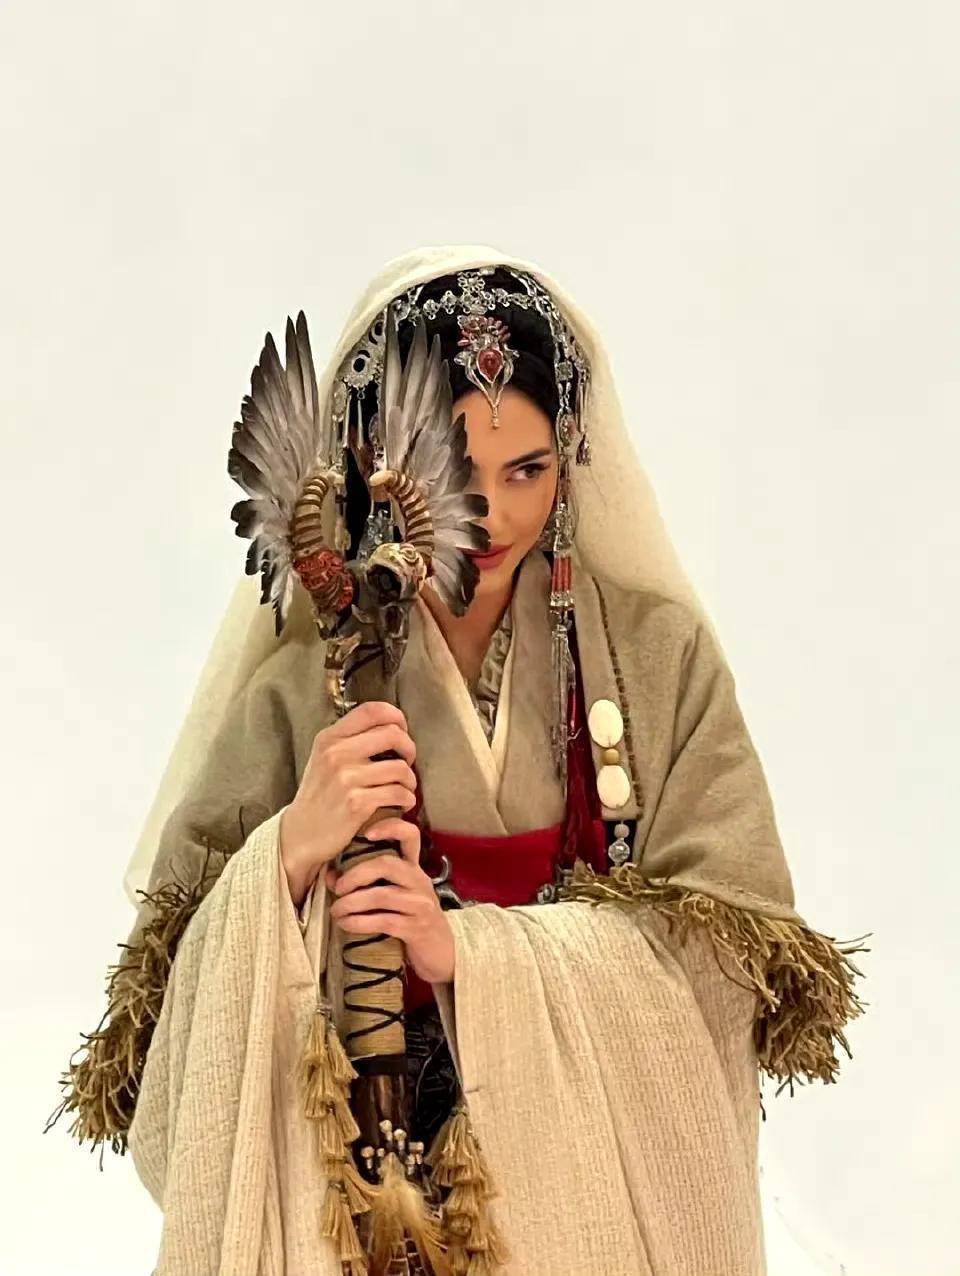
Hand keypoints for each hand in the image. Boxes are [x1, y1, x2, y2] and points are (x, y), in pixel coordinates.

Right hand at [279, 701, 417, 907]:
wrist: (300, 834)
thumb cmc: (319, 796)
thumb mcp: (324, 759)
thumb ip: (350, 740)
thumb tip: (390, 726)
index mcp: (329, 738)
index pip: (371, 710)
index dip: (396, 716)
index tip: (402, 730)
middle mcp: (337, 753)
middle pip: (393, 734)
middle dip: (409, 748)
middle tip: (407, 761)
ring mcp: (346, 778)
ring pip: (400, 768)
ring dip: (410, 780)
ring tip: (404, 788)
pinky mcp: (357, 803)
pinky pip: (398, 793)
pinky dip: (407, 799)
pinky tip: (402, 803)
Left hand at [326, 818, 454, 984]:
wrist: (440, 954)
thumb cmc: (412, 921)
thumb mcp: (393, 899)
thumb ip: (366, 884)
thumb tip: (330, 875)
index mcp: (414, 869)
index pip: (410, 836)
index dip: (390, 828)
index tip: (366, 833)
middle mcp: (420, 882)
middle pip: (387, 864)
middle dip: (356, 874)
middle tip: (339, 888)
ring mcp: (420, 905)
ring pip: (381, 895)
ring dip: (352, 903)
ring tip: (336, 911)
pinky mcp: (416, 929)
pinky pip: (383, 921)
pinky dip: (359, 922)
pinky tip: (346, 924)